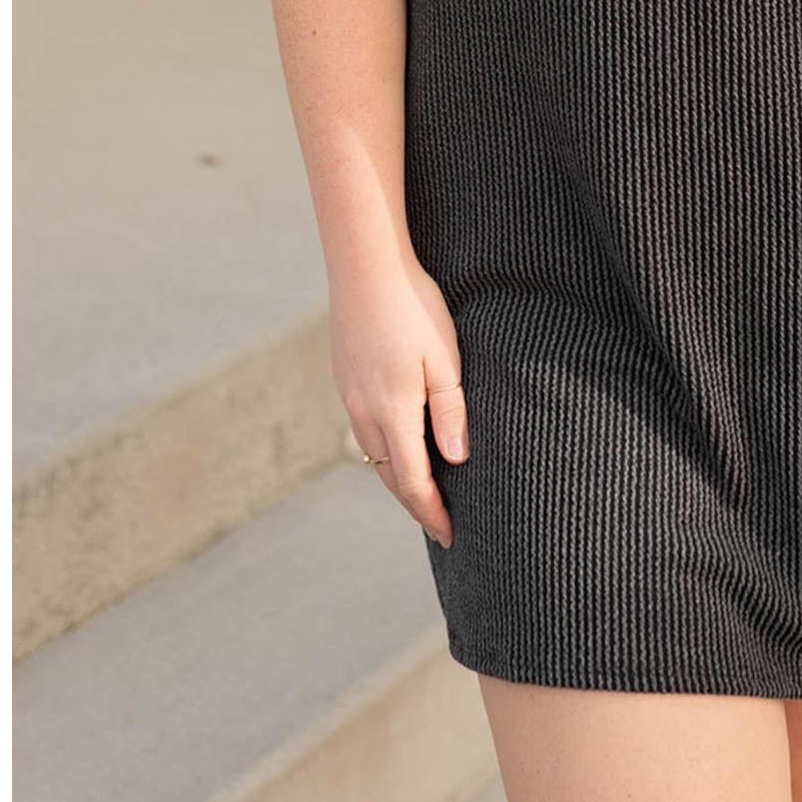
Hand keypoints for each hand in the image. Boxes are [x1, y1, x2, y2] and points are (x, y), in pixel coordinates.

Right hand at [330, 256, 468, 548]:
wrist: (364, 266)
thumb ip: (449, 411)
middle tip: (441, 523)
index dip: (432, 513)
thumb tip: (457, 460)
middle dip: (416, 503)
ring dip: (399, 476)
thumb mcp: (443, 358)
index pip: (413, 482)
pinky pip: (365, 429)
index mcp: (393, 412)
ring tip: (424, 491)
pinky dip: (385, 449)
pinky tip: (400, 444)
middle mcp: (364, 412)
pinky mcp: (344, 379)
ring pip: (375, 454)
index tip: (450, 536)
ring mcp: (349, 396)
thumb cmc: (413, 307)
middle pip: (390, 475)